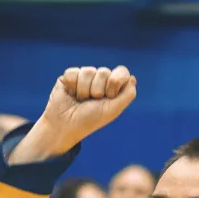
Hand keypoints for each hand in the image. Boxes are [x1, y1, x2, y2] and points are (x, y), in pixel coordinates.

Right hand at [11, 66, 135, 163]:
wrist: (66, 126)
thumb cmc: (90, 120)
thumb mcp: (113, 110)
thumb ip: (128, 94)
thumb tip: (132, 78)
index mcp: (113, 87)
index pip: (122, 72)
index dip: (115, 83)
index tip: (110, 96)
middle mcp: (99, 80)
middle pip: (104, 72)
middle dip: (98, 90)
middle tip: (92, 101)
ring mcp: (84, 77)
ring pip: (88, 71)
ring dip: (84, 90)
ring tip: (80, 100)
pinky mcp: (69, 76)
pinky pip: (74, 72)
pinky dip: (72, 86)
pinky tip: (70, 94)